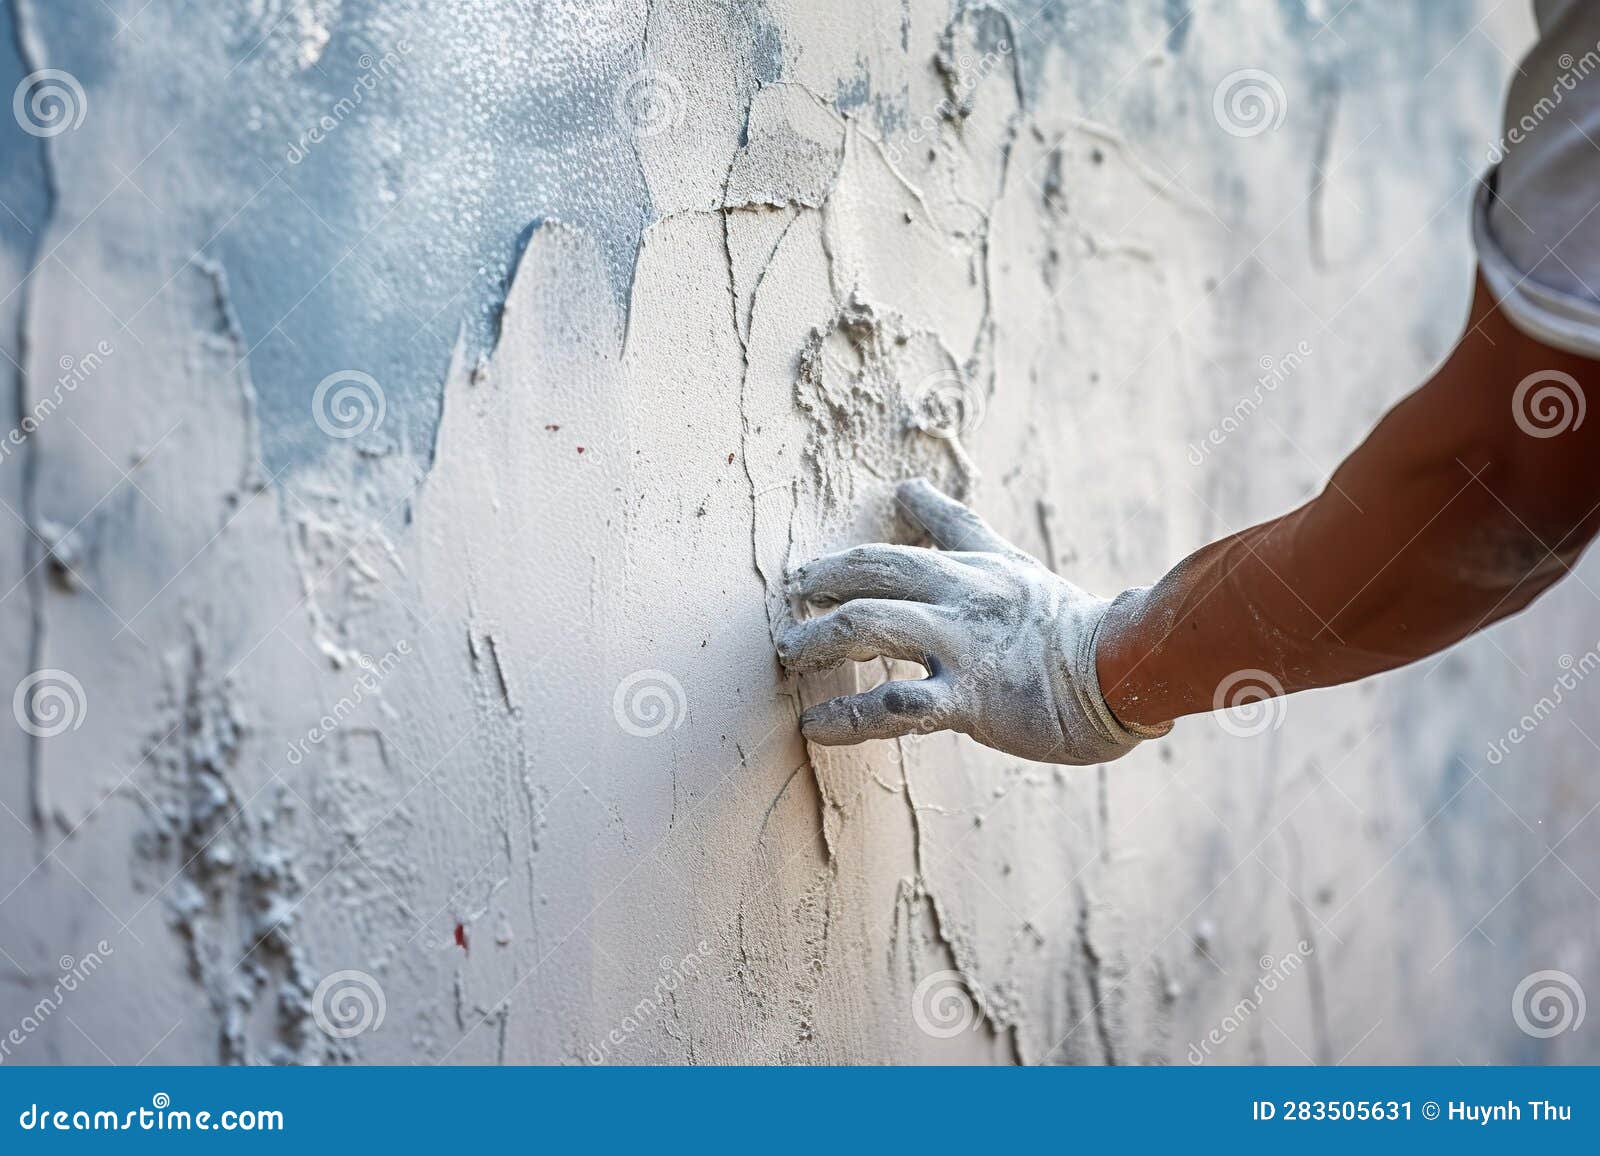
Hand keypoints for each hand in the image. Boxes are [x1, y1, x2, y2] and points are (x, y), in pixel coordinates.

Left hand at [777, 479, 1170, 764]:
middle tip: (788, 614)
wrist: (1122, 672)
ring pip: (866, 628)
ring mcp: (962, 645)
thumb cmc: (1063, 623)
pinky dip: (845, 719)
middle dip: (816, 590)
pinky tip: (815, 728)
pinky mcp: (969, 699)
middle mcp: (959, 596)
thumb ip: (955, 527)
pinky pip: (892, 706)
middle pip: (868, 575)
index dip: (837, 564)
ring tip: (790, 658)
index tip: (802, 578)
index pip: (890, 549)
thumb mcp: (1007, 560)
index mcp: (969, 567)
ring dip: (815, 643)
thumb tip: (906, 486)